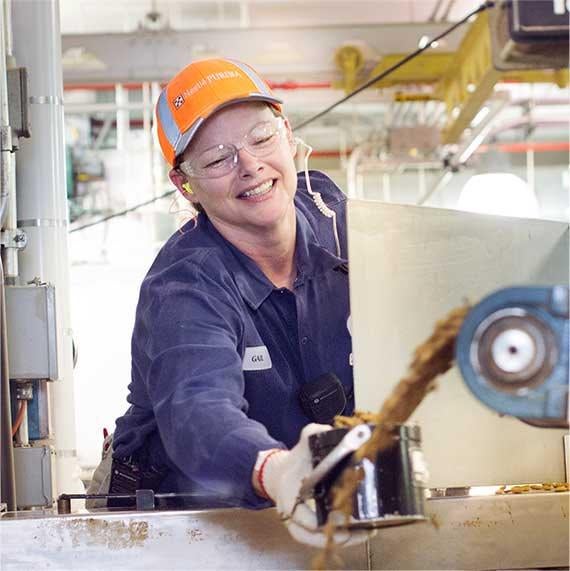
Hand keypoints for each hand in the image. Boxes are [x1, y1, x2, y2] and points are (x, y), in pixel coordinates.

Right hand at [257, 423, 369, 546]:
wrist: (279, 474)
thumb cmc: (295, 461)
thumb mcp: (302, 444)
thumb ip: (314, 434)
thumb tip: (332, 430)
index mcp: (289, 494)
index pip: (301, 514)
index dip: (320, 521)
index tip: (342, 517)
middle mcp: (291, 514)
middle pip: (310, 534)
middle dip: (336, 534)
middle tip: (361, 528)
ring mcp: (298, 525)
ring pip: (316, 541)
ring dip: (342, 540)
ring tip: (366, 533)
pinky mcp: (307, 530)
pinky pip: (321, 540)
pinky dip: (340, 539)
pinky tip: (360, 533)